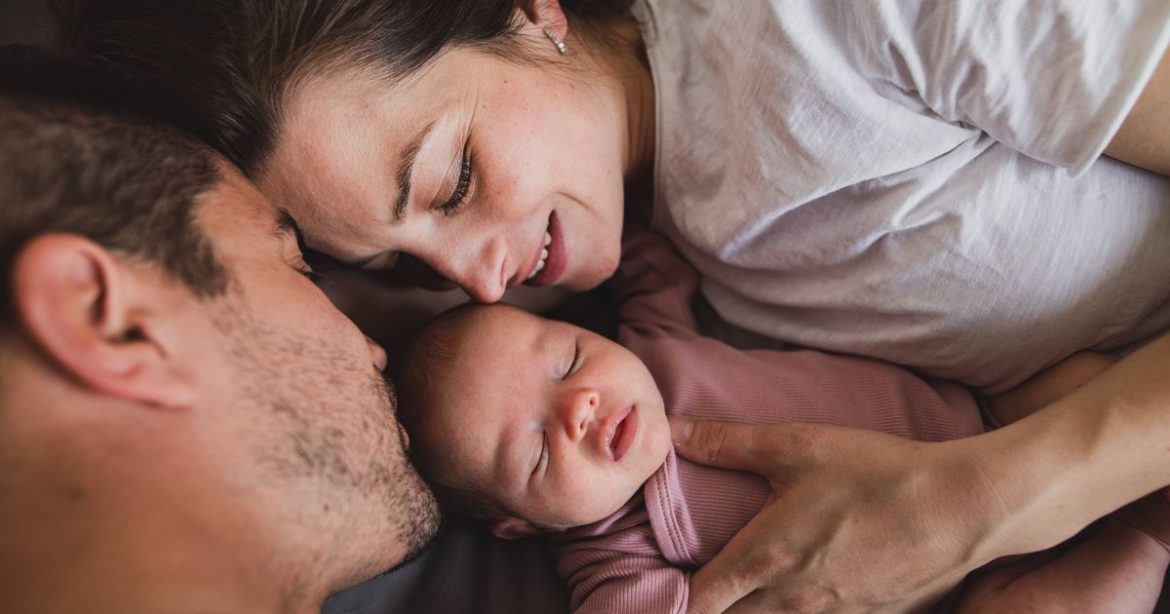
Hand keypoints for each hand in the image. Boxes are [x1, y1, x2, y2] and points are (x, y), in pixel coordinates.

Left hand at [671, 417, 998, 612]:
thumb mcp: (797, 445)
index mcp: (765, 560)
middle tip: (707, 579)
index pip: (699, 603)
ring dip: (760, 607)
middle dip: (716, 604)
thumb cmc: (876, 474)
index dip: (675, 600)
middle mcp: (793, 601)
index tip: (665, 586)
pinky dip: (806, 610)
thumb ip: (729, 442)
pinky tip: (818, 582)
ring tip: (762, 578)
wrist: (962, 508)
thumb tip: (673, 429)